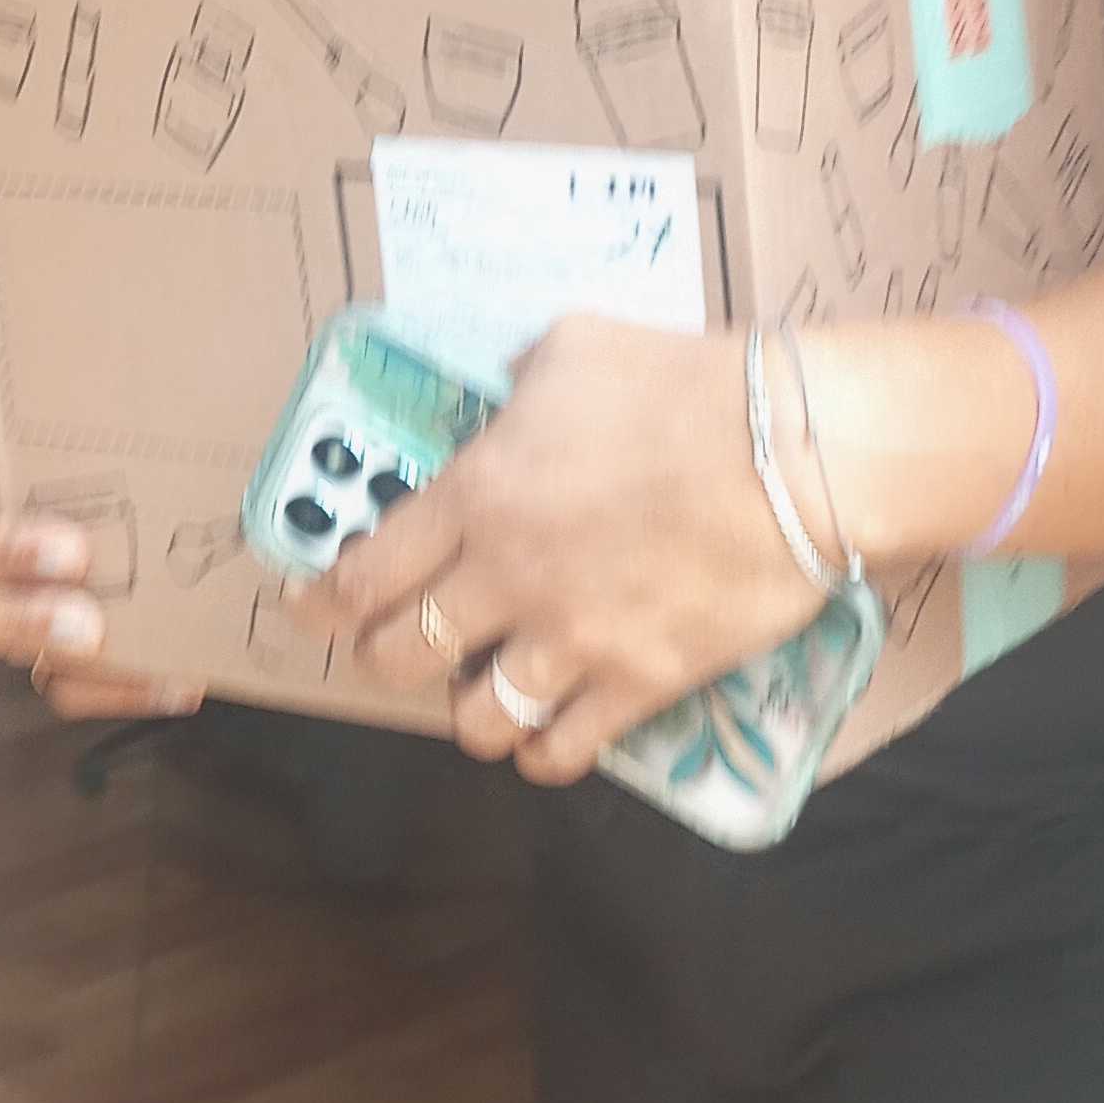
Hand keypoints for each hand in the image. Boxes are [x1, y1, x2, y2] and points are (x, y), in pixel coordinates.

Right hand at [0, 344, 204, 723]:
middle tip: (84, 618)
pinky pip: (95, 696)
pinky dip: (134, 691)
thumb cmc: (112, 445)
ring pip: (39, 672)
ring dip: (89, 672)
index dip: (8, 553)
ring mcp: (52, 630)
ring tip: (151, 660)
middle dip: (21, 621)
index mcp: (1, 517)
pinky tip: (185, 676)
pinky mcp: (99, 666)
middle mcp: (12, 582)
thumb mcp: (78, 404)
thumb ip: (23, 371)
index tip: (70, 549)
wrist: (188, 488)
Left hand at [287, 317, 828, 784]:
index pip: (365, 571)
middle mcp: (504, 578)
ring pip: (473, 720)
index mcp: (476, 494)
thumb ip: (518, 381)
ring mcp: (569, 640)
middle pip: (400, 654)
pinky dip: (544, 754)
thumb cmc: (681, 385)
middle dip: (383, 657)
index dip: (324, 603)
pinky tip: (545, 739)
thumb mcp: (573, 348)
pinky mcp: (638, 683)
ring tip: (478, 698)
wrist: (793, 451)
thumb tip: (507, 395)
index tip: (310, 610)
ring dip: (465, 713)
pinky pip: (563, 752)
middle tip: (395, 649)